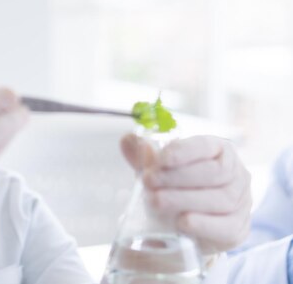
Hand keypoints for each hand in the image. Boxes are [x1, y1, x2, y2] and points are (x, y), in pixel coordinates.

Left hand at [121, 134, 251, 254]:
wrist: (183, 228)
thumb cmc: (174, 189)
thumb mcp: (157, 170)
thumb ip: (143, 155)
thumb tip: (128, 140)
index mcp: (219, 151)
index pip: (206, 145)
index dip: (184, 151)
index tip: (159, 159)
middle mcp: (237, 174)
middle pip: (215, 172)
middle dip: (178, 177)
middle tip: (148, 182)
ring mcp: (242, 203)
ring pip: (221, 199)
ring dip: (184, 199)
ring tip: (155, 201)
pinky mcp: (238, 229)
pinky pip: (226, 226)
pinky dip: (203, 224)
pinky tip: (182, 221)